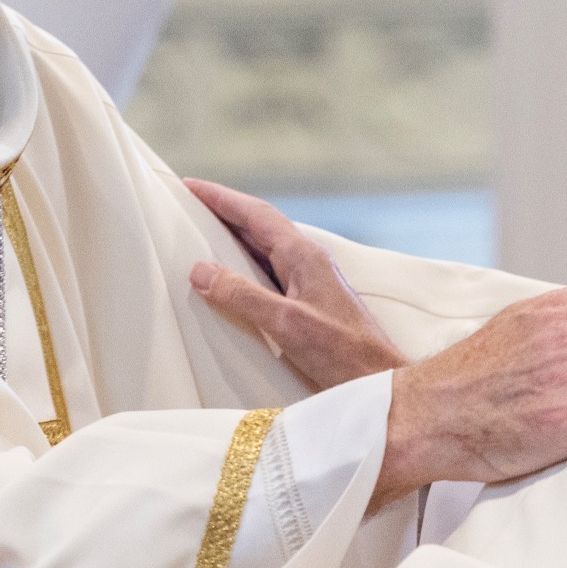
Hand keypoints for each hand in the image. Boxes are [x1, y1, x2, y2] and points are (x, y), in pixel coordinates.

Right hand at [185, 178, 407, 388]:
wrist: (376, 381)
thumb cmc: (341, 353)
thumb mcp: (285, 323)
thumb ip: (242, 295)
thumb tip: (201, 270)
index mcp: (304, 256)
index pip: (257, 215)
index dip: (222, 198)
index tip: (192, 186)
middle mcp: (308, 262)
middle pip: (260, 226)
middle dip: (224, 212)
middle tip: (190, 205)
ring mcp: (310, 282)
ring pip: (265, 249)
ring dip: (234, 238)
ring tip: (203, 234)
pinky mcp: (309, 303)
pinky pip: (269, 273)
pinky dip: (244, 266)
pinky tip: (232, 279)